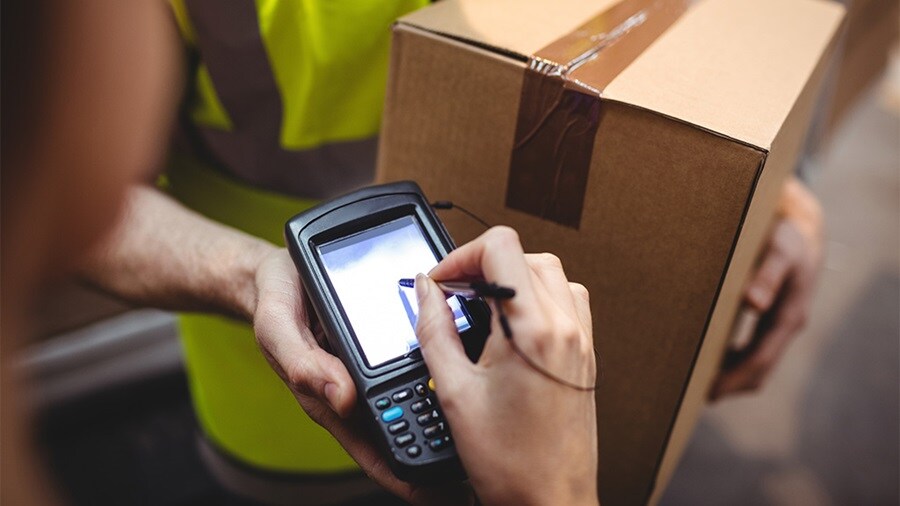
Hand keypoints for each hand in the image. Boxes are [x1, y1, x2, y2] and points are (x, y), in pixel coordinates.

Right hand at [252, 249, 471, 504]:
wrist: (281, 270)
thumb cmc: (277, 301)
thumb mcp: (279, 328)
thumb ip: (304, 363)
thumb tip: (342, 398)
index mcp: (332, 397)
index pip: (372, 449)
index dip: (403, 474)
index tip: (435, 489)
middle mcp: (357, 390)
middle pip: (403, 428)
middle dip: (436, 446)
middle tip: (474, 459)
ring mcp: (373, 370)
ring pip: (415, 397)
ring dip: (445, 408)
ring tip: (483, 419)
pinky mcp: (386, 346)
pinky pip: (418, 362)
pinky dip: (441, 366)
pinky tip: (467, 366)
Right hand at [415, 227, 597, 505]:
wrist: (550, 500)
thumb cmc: (509, 462)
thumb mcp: (454, 391)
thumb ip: (434, 330)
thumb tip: (424, 290)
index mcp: (532, 330)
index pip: (501, 248)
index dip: (462, 256)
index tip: (441, 282)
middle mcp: (565, 328)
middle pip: (525, 255)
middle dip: (483, 266)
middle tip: (454, 294)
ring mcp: (581, 340)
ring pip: (550, 274)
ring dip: (511, 279)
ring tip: (481, 309)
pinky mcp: (586, 355)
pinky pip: (567, 302)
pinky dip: (536, 298)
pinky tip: (511, 327)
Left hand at [711, 177, 823, 399]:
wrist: (802, 233)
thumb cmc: (786, 239)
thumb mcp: (779, 251)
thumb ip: (767, 274)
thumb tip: (752, 302)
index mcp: (789, 317)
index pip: (759, 359)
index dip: (734, 378)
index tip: (709, 392)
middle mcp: (785, 326)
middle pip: (758, 370)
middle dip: (729, 385)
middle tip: (691, 394)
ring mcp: (780, 326)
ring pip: (756, 362)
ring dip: (730, 375)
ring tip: (694, 380)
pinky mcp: (771, 322)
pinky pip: (753, 349)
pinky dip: (733, 359)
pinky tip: (708, 357)